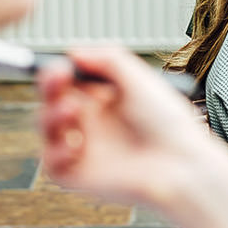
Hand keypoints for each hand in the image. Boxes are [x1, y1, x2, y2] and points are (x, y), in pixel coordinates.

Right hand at [36, 46, 222, 212]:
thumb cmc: (169, 124)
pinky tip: (76, 145)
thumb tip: (73, 52)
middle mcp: (91, 122)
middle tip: (57, 78)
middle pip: (52, 100)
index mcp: (104, 98)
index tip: (61, 65)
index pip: (68, 80)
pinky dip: (55, 152)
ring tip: (72, 110)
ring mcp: (83, 148)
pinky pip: (51, 164)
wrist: (181, 165)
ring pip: (46, 128)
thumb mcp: (141, 80)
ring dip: (50, 115)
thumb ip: (109, 59)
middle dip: (48, 87)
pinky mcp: (79, 175)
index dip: (58, 71)